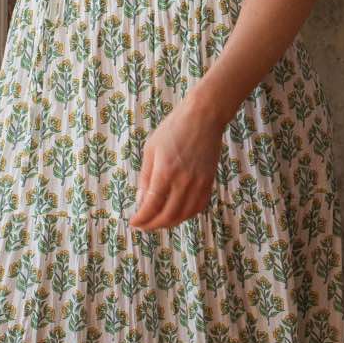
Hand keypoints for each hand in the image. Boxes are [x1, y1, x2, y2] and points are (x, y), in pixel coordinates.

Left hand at [127, 91, 227, 231]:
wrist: (204, 117)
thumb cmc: (174, 128)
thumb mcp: (151, 149)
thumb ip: (146, 177)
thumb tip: (141, 201)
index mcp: (165, 172)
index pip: (151, 206)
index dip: (142, 219)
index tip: (134, 222)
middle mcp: (183, 182)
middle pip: (167, 215)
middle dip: (153, 225)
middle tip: (143, 225)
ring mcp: (199, 183)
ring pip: (184, 215)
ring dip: (169, 223)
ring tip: (158, 222)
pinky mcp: (209, 182)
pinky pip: (198, 207)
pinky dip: (186, 215)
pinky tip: (177, 214)